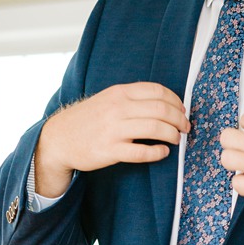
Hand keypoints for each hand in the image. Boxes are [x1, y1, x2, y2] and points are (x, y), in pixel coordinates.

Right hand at [33, 82, 187, 196]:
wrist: (59, 138)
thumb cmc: (87, 119)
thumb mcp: (108, 99)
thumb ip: (132, 99)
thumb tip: (166, 105)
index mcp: (119, 93)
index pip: (158, 91)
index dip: (176, 101)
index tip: (181, 110)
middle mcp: (118, 108)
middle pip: (161, 109)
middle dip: (179, 119)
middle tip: (184, 128)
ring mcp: (113, 130)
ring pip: (156, 129)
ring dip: (172, 135)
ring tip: (176, 140)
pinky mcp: (110, 150)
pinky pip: (142, 152)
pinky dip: (158, 153)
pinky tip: (162, 152)